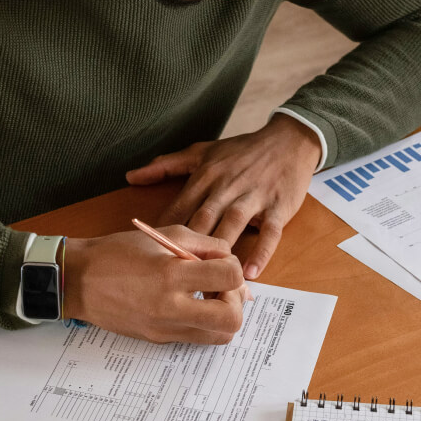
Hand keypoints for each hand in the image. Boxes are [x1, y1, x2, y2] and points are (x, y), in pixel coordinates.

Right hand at [64, 226, 246, 343]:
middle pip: (232, 320)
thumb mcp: (165, 234)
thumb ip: (205, 245)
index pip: (230, 278)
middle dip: (236, 302)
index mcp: (170, 276)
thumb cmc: (117, 252)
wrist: (78, 281)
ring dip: (223, 316)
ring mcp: (164, 330)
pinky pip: (196, 337)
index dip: (234, 268)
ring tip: (208, 296)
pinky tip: (190, 302)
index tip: (222, 264)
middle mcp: (170, 308)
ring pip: (219, 337)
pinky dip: (204, 322)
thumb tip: (232, 260)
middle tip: (222, 287)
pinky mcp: (158, 340)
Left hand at [125, 114, 320, 279]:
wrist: (289, 141)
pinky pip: (270, 232)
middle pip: (203, 219)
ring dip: (221, 250)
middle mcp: (227, 187)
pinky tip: (249, 272)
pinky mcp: (278, 207)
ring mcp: (253, 197)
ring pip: (233, 224)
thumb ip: (165, 165)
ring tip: (209, 279)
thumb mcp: (201, 152)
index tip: (151, 256)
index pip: (180, 207)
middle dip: (188, 247)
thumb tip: (130, 177)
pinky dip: (261, 252)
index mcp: (206, 176)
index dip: (165, 232)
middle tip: (175, 276)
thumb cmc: (242, 150)